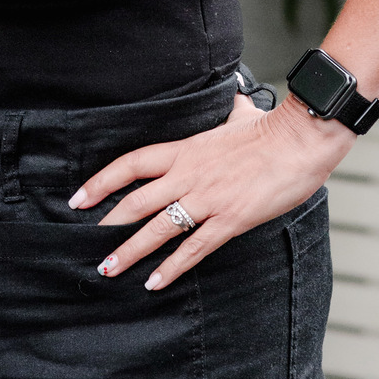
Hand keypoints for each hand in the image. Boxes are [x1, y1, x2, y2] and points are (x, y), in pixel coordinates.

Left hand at [72, 92, 353, 290]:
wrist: (299, 140)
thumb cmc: (272, 128)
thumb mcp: (240, 115)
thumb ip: (229, 111)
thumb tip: (234, 96)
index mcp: (186, 148)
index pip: (132, 163)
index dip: (102, 181)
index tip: (79, 197)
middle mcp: (189, 173)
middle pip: (137, 200)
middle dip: (108, 223)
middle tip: (83, 243)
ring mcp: (208, 198)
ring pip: (158, 228)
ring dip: (130, 251)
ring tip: (108, 268)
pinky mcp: (230, 219)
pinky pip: (194, 248)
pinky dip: (171, 267)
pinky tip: (154, 282)